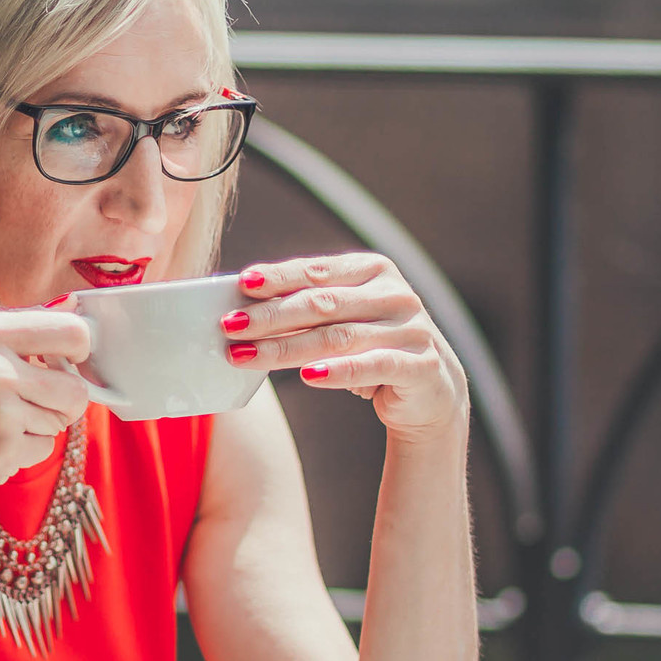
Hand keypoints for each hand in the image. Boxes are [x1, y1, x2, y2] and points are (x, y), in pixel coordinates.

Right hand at [0, 307, 93, 501]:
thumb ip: (1, 328)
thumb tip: (67, 317)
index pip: (72, 333)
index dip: (79, 350)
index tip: (68, 362)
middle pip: (75, 390)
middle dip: (63, 401)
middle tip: (37, 404)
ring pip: (58, 423)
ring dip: (35, 427)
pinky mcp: (0, 450)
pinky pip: (40, 450)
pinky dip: (21, 452)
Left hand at [224, 253, 467, 442]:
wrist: (430, 389)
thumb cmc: (373, 347)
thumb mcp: (344, 318)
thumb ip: (307, 306)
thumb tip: (243, 305)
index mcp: (374, 270)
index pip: (317, 271)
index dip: (278, 277)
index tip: (241, 284)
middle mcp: (395, 294)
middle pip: (321, 304)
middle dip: (270, 316)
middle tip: (230, 326)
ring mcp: (410, 329)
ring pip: (337, 338)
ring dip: (285, 348)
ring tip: (246, 356)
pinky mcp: (420, 365)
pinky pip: (372, 367)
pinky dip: (338, 372)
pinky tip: (307, 376)